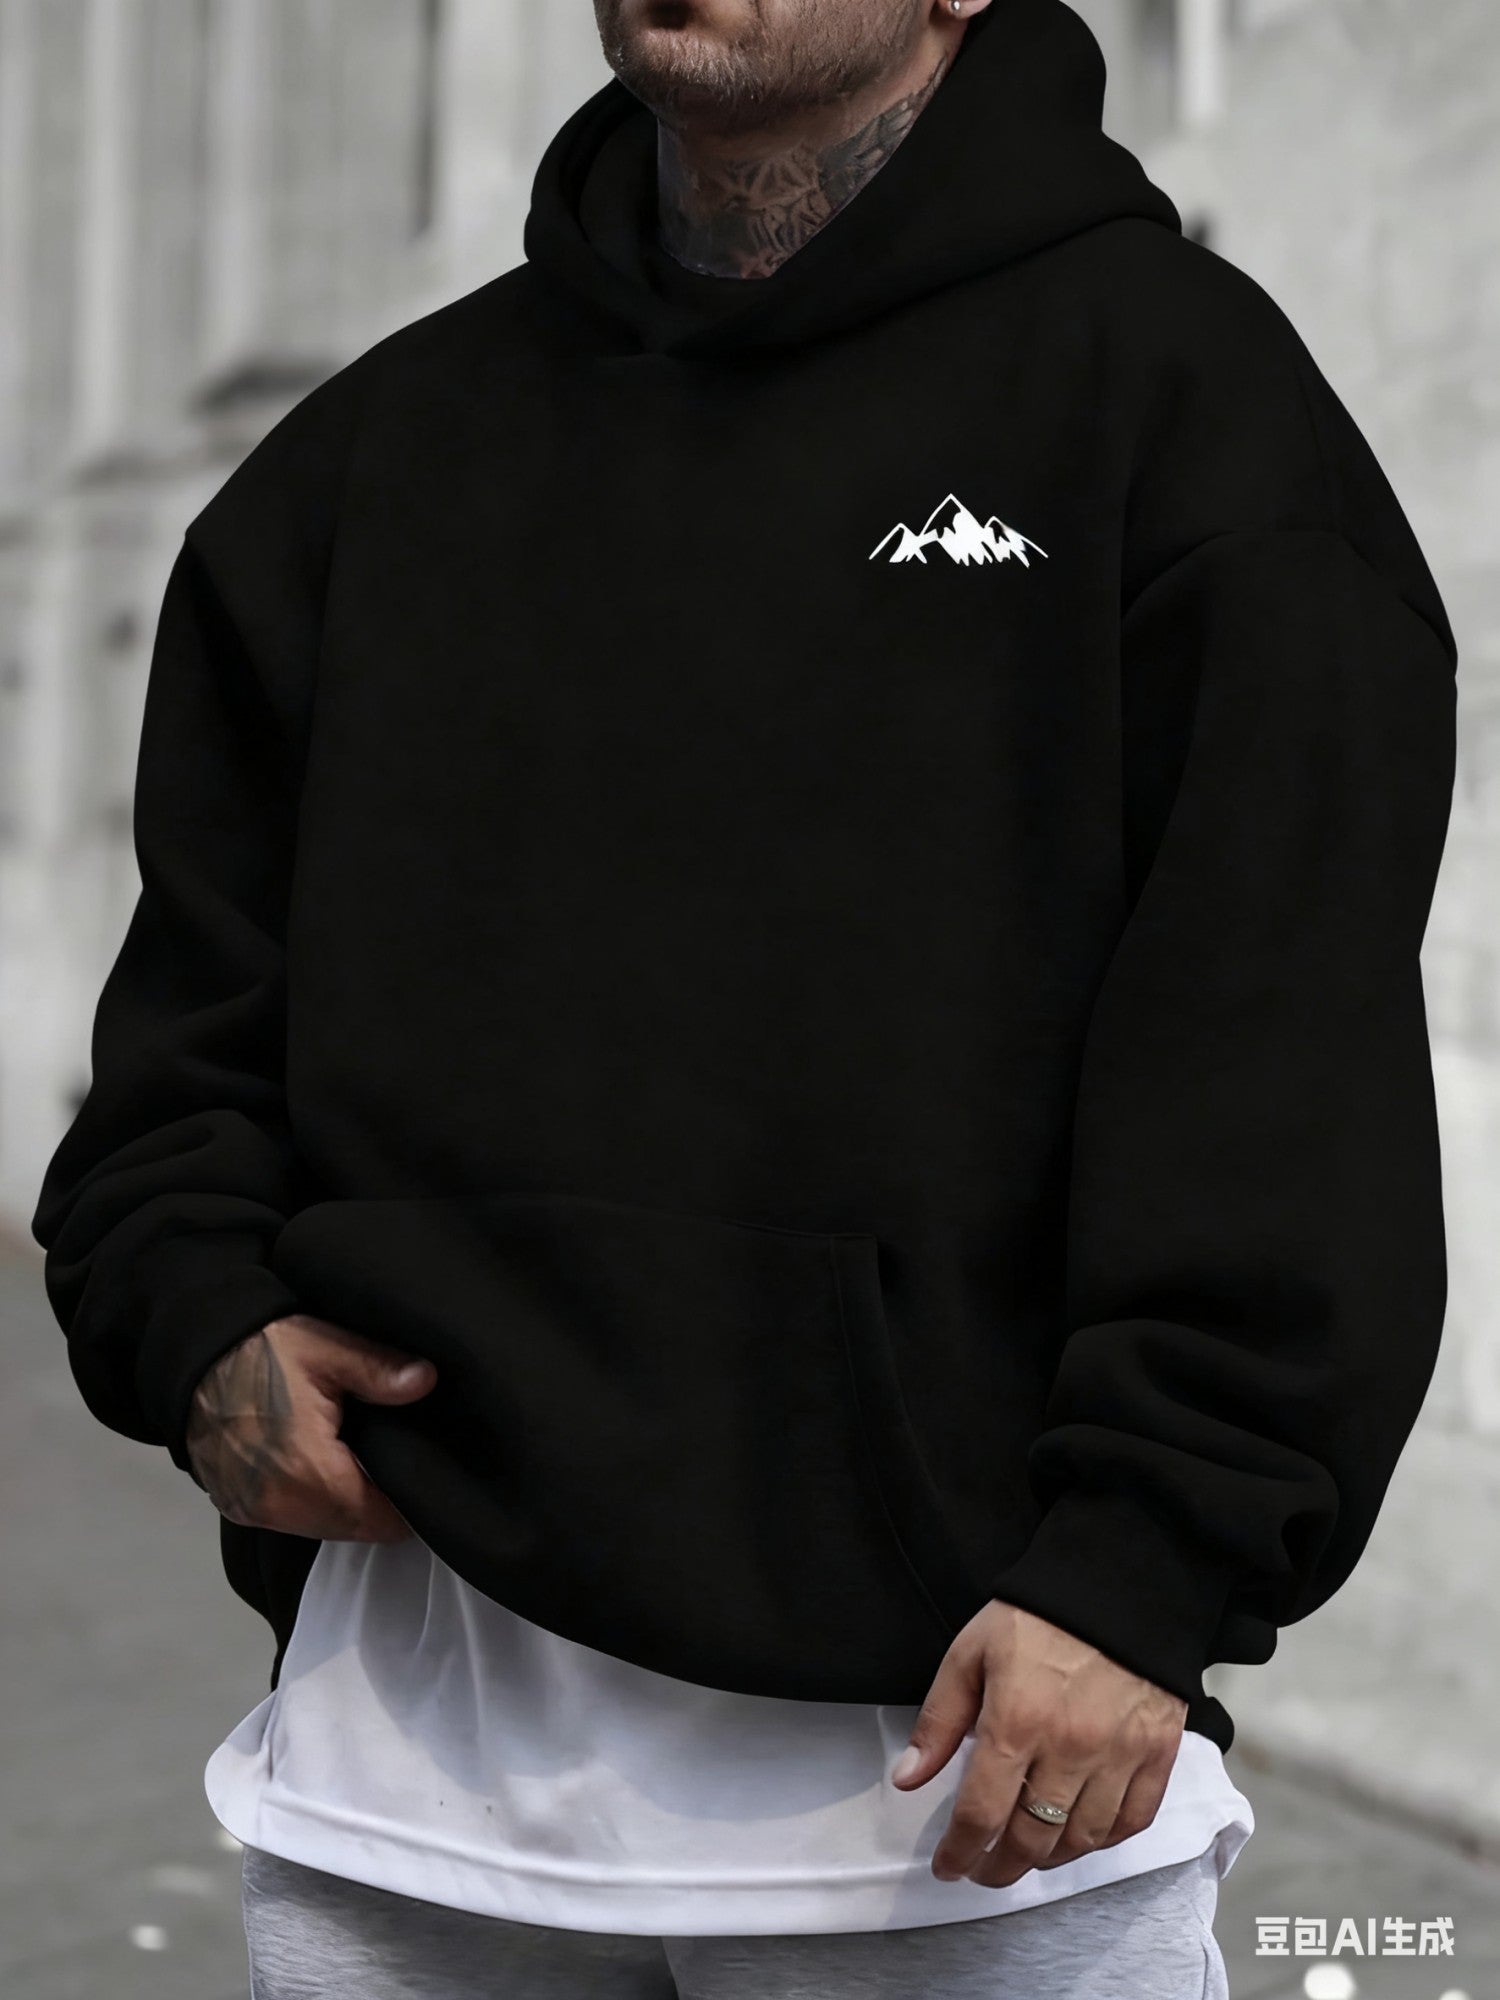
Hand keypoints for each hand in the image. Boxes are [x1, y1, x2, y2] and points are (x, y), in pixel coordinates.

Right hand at [185, 1313, 437, 1541]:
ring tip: (364, 1466)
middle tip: (398, 1466)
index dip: (408, 1504)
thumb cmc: (265, 1351)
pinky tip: (325, 1469)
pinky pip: (291, 1520)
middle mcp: (279, 1507)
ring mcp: (254, 1511)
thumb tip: (427, 1381)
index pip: (379, 1520)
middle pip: (352, 1529)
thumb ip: (380, 1371)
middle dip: (378, 1507)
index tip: (421, 1475)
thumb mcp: (327, 1348)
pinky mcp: (236, 1507)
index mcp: (308, 1474)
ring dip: (345, 1507)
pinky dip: (313, 1503)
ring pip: (321, 1527)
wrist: (193, 1358)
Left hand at [892, 1599, 1186, 1886]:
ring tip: (1025, 1855)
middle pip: (1031, 1839)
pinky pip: (1132, 1822)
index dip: (960, 1851)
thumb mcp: (970, 1654)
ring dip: (1047, 1860)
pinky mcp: (1158, 1753)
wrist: (1116, 1586)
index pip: (982, 1814)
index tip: (948, 1866)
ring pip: (1081, 1840)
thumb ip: (939, 1721)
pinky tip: (1078, 1837)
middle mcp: (1071, 1748)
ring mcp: (1120, 1755)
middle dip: (999, 1866)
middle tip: (982, 1869)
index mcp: (1017, 1721)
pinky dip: (1102, 1842)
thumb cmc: (1036, 1617)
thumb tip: (909, 1779)